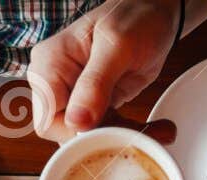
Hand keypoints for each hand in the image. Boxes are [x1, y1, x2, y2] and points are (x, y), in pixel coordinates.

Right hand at [28, 0, 180, 141]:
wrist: (155, 12)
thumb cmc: (135, 16)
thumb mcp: (118, 45)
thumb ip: (96, 82)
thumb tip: (77, 121)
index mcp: (49, 65)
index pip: (48, 121)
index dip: (77, 134)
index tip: (111, 130)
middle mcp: (57, 83)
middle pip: (67, 134)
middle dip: (106, 139)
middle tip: (142, 134)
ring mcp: (75, 95)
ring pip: (89, 138)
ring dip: (125, 138)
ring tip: (158, 131)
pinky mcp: (95, 105)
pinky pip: (106, 131)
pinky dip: (131, 133)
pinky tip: (155, 128)